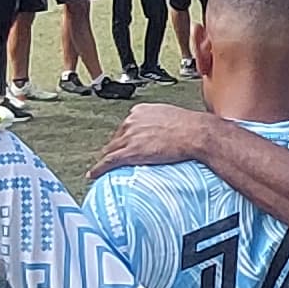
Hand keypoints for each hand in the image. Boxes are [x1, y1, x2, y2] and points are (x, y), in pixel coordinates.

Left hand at [93, 104, 214, 173]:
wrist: (195, 133)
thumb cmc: (189, 126)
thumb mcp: (170, 116)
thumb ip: (160, 121)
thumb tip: (165, 130)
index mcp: (140, 112)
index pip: (125, 126)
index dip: (125, 138)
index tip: (125, 144)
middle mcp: (131, 122)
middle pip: (116, 138)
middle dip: (115, 148)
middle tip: (114, 158)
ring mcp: (130, 137)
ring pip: (111, 150)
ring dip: (106, 159)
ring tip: (102, 168)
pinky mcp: (131, 152)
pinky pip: (109, 161)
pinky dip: (99, 169)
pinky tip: (93, 174)